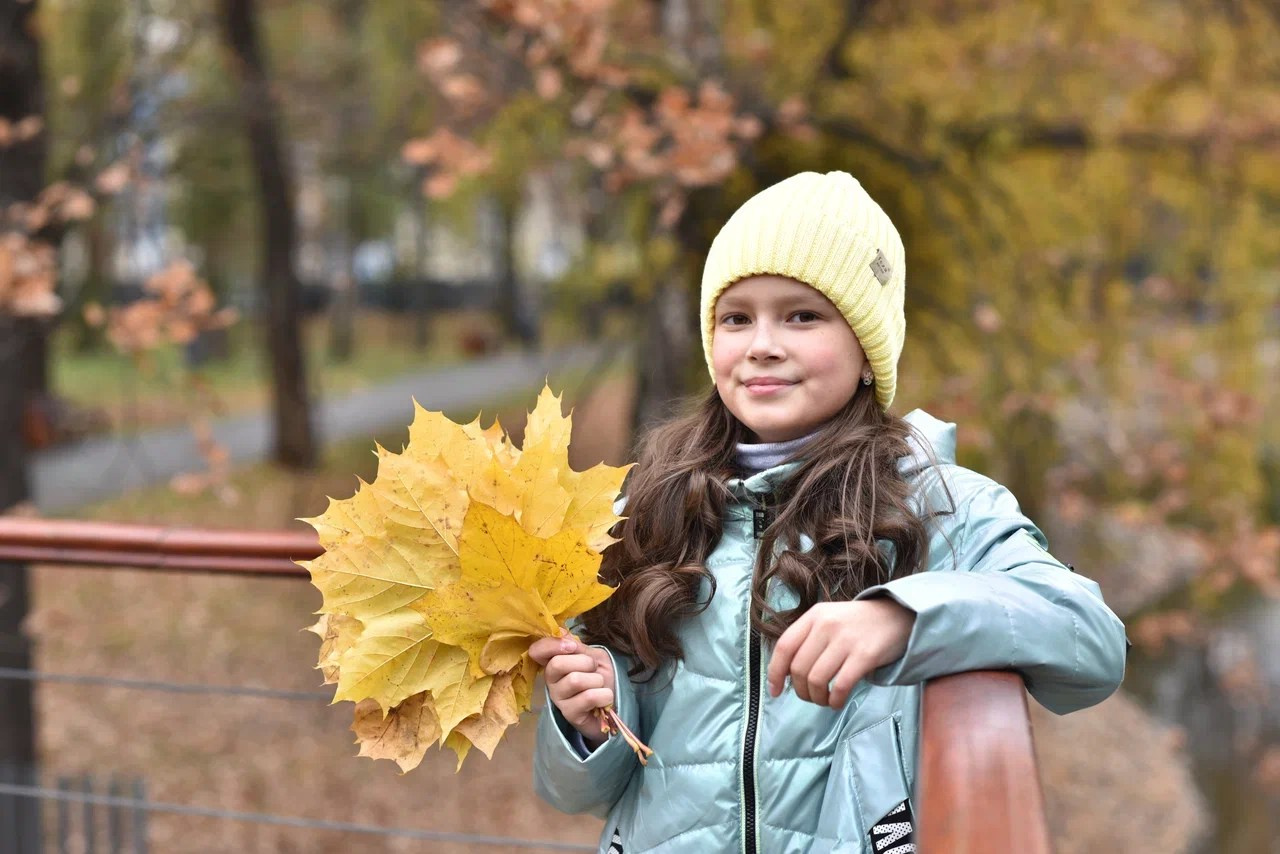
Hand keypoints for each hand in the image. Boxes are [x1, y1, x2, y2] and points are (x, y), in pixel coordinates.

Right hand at [529, 633, 615, 747]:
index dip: (552, 645)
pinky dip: (604, 694)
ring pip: (575, 680)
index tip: (572, 647)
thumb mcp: (592, 655)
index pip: (536, 651)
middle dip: (585, 662)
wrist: (615, 703)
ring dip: (596, 680)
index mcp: (553, 662)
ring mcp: (558, 699)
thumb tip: (560, 632)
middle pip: (557, 664)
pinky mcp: (569, 714)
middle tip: (594, 669)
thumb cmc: (601, 677)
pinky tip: (604, 698)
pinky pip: (588, 697)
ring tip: (600, 686)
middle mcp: (551, 681)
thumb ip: (577, 647)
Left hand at [767, 598, 914, 708]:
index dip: (775, 673)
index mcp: (813, 616)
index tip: (775, 691)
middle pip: (799, 668)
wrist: (898, 616)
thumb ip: (807, 640)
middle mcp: (827, 625)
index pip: (784, 647)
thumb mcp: (828, 620)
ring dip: (817, 698)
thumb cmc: (857, 624)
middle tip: (809, 697)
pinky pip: (841, 686)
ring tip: (825, 700)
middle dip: (800, 691)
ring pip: (817, 680)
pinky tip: (837, 701)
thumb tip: (784, 674)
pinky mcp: (865, 655)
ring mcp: (846, 639)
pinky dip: (835, 700)